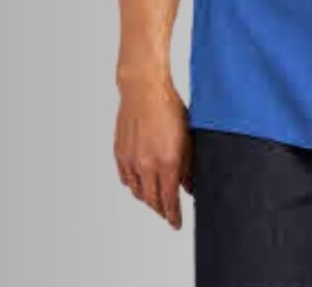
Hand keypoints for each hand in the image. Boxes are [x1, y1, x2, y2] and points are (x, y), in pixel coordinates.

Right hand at [114, 74, 192, 228]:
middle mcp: (147, 164)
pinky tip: (141, 184)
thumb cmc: (169, 106)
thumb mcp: (188, 136)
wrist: (144, 89)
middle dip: (162, 210)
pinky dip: (134, 186)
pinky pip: (126, 180)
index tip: (176, 223)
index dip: (173, 215)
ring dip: (148, 200)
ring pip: (138, 193)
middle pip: (153, 201)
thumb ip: (189, 165)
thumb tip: (190, 186)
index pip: (170, 200)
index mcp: (167, 161)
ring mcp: (131, 160)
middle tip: (168, 213)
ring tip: (157, 200)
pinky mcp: (120, 154)